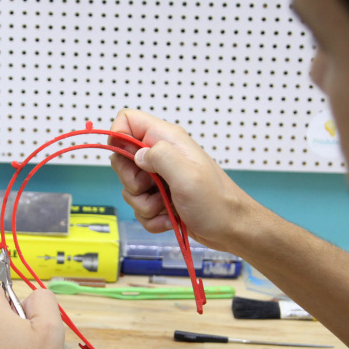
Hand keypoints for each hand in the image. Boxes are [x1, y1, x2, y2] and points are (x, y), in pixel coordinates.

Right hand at [108, 108, 262, 252]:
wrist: (231, 228)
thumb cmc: (216, 202)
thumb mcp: (187, 175)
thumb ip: (159, 156)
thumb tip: (137, 154)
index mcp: (167, 140)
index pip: (128, 120)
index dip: (118, 136)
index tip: (128, 161)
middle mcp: (161, 155)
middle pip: (122, 159)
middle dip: (131, 181)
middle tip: (152, 188)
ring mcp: (160, 178)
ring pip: (130, 188)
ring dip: (144, 205)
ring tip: (167, 206)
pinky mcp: (160, 198)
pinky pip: (140, 208)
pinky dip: (151, 218)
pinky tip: (170, 217)